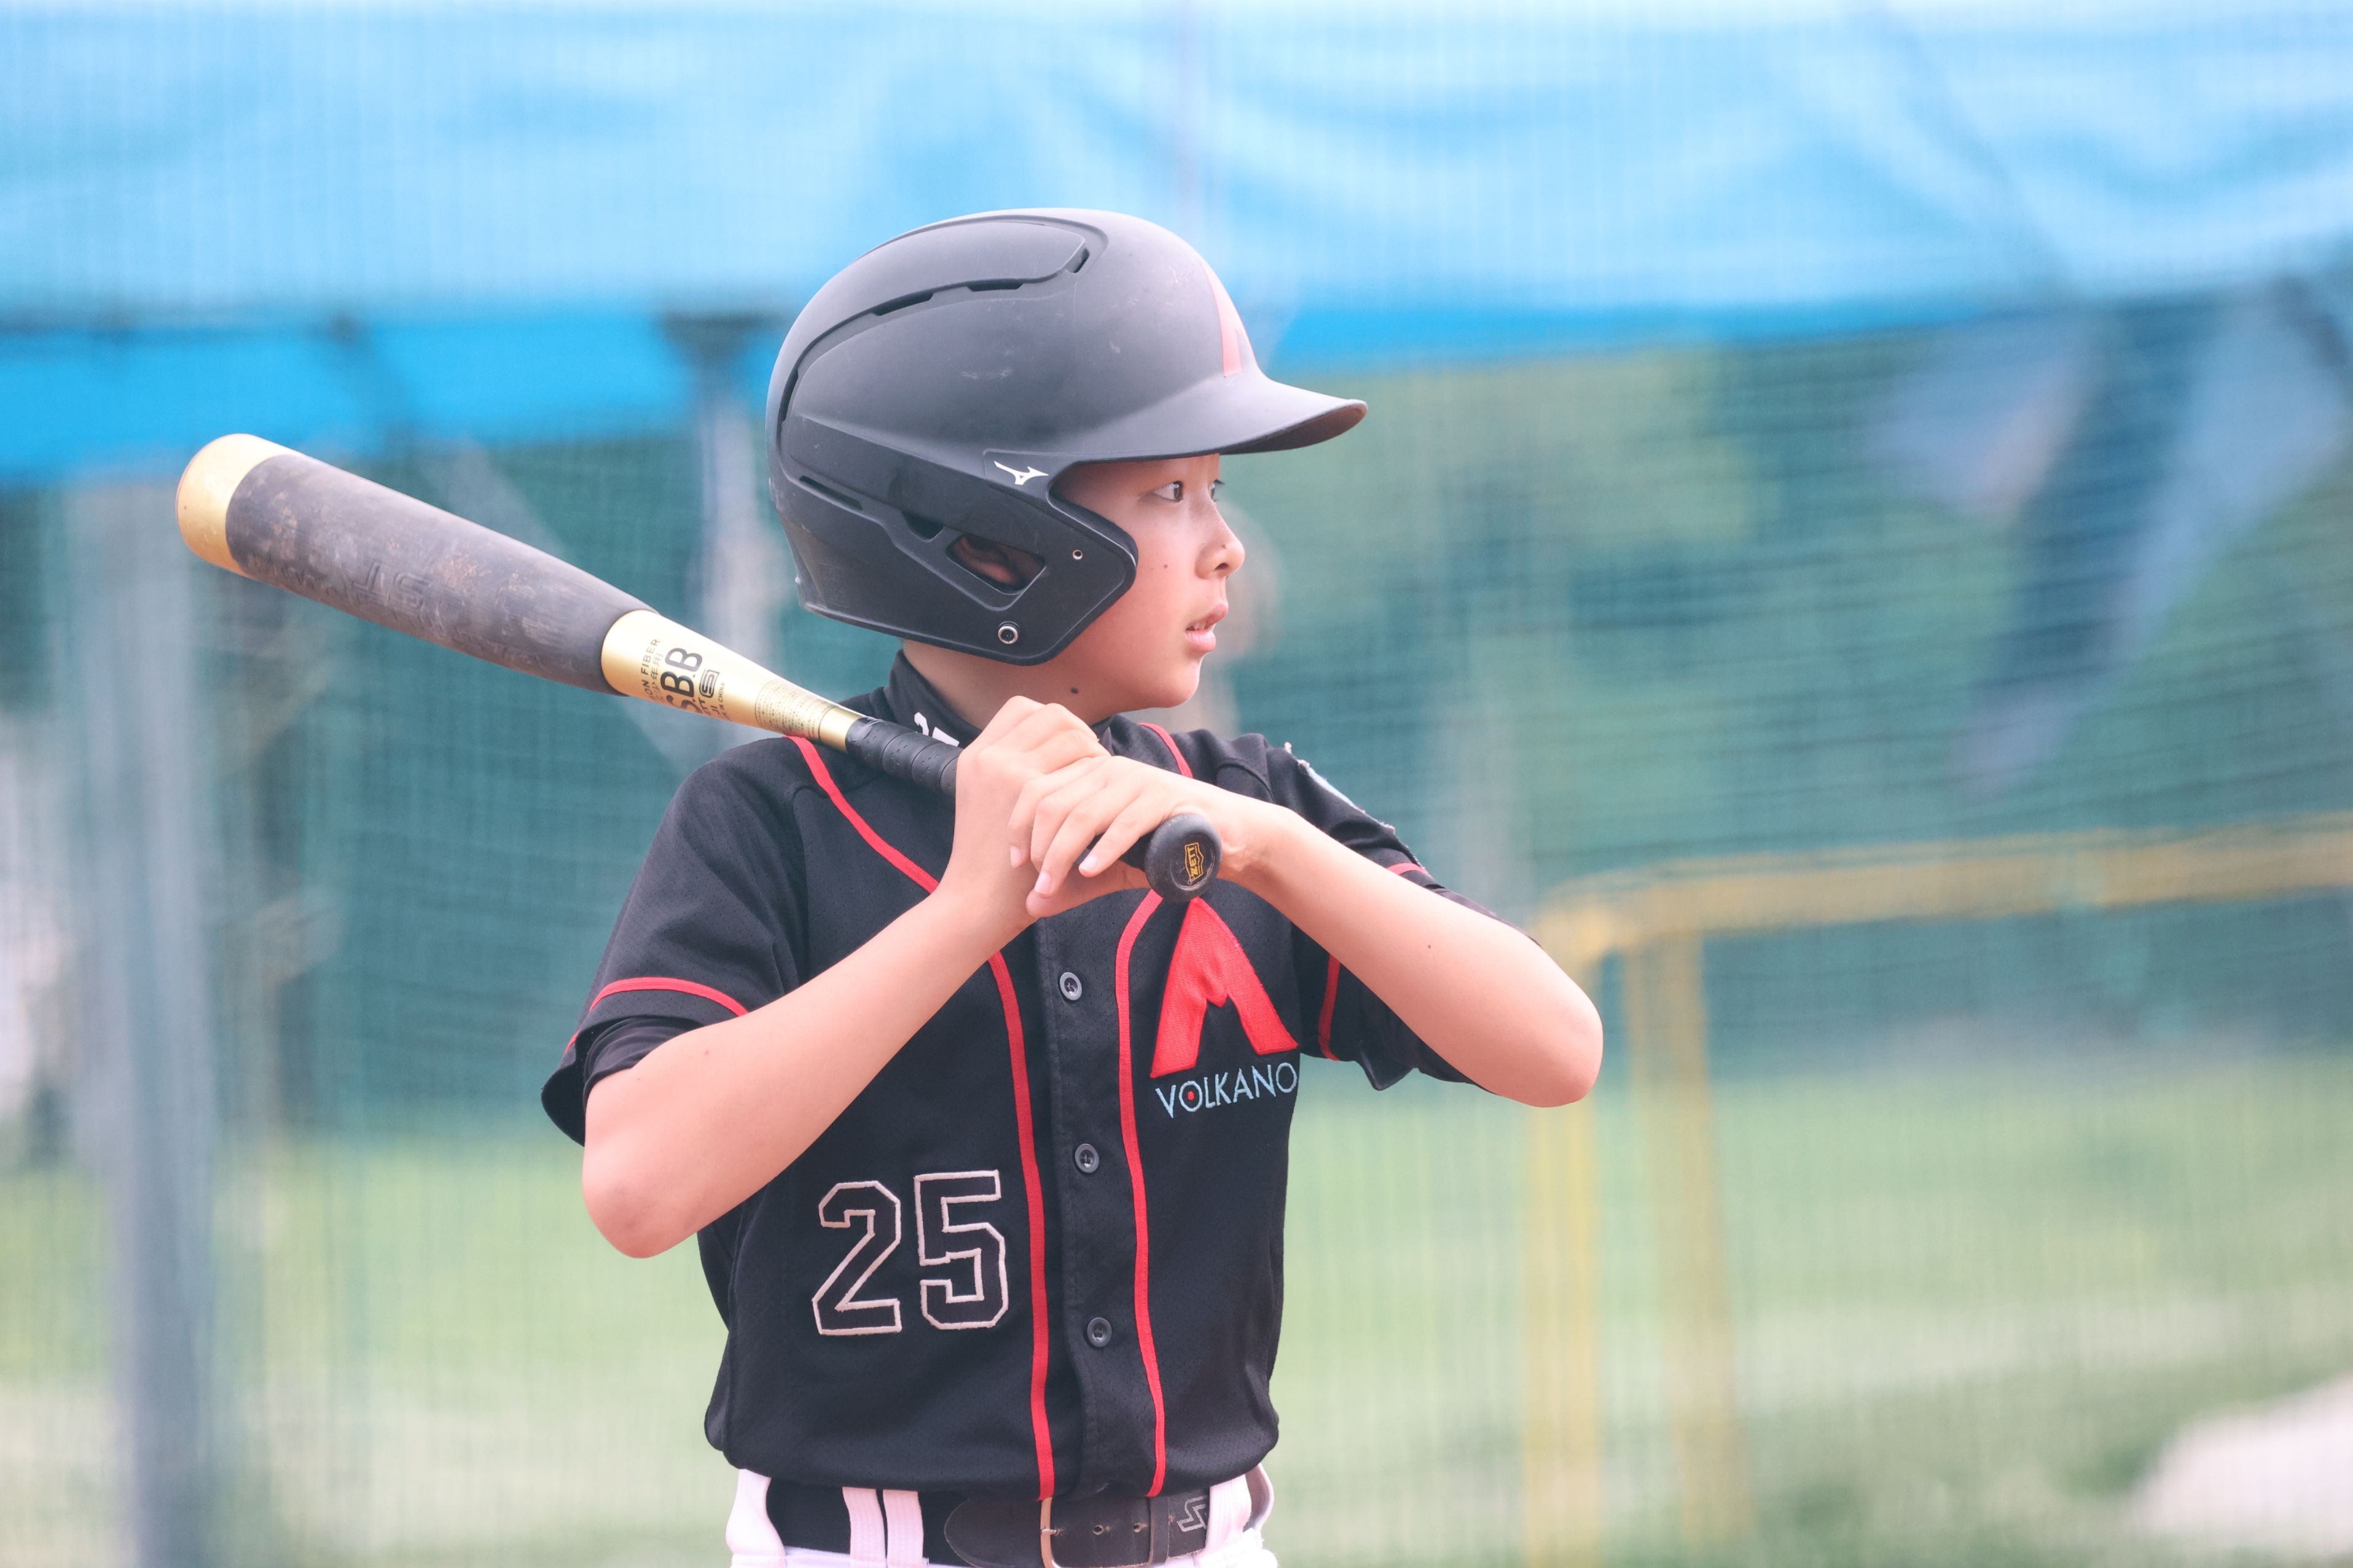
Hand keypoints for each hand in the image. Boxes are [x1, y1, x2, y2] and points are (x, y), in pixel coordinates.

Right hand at [935, 698, 1136, 938]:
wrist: (976, 900)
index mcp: (976, 756)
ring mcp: (1008, 771)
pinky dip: (1097, 772)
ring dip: (1091, 751)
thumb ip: (1010, 773)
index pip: (1022, 708)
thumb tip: (1053, 751)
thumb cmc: (987, 862)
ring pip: (1069, 733)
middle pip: (1051, 715)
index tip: (1067, 748)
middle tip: (1090, 762)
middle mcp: (989, 756)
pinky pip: (1079, 762)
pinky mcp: (1029, 791)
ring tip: (1096, 780)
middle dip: (1079, 732)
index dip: (1053, 723)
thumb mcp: (984, 803)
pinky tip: (1100, 795)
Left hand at [1012, 737, 1292, 915]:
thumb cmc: (1161, 849)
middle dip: (1037, 845)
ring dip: (1062, 852)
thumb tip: (1029, 905)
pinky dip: (1105, 848)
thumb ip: (1071, 882)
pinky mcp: (1164, 797)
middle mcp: (1108, 770)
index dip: (1017, 825)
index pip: (1037, 788)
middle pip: (1054, 800)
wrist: (1224, 838)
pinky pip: (1127, 821)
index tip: (1012, 862)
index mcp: (1088, 774)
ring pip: (1084, 812)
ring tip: (1052, 885)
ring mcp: (1136, 780)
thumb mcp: (1109, 867)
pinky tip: (1091, 871)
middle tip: (1034, 882)